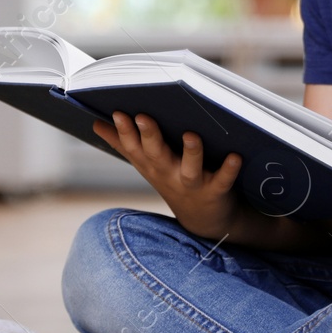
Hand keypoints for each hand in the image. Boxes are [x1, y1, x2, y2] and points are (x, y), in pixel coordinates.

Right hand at [93, 112, 243, 240]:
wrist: (203, 220)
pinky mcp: (215, 191)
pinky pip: (222, 180)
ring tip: (190, 135)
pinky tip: (235, 156)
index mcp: (151, 165)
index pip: (133, 147)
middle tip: (143, 117)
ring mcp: (191, 184)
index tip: (118, 112)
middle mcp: (168, 174)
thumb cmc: (172, 181)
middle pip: (156, 154)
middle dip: (148, 136)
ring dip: (190, 152)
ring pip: (189, 168)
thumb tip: (96, 124)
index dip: (124, 131)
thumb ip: (122, 144)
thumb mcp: (145, 165)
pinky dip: (229, 170)